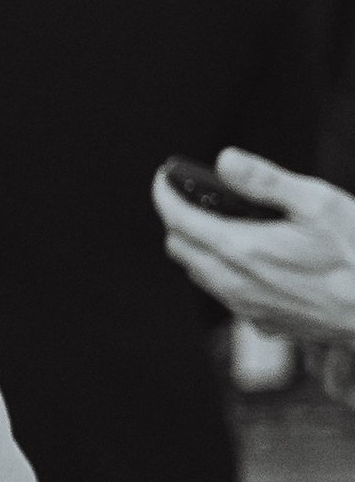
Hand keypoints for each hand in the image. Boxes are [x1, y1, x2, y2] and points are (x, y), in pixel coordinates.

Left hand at [154, 149, 354, 345]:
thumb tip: (225, 160)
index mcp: (242, 250)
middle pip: (181, 248)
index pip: (179, 220)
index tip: (165, 177)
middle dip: (179, 218)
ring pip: (200, 273)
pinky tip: (251, 254)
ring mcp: (247, 307)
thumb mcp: (317, 203)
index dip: (166, 194)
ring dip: (199, 245)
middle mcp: (235, 284)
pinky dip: (221, 268)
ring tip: (221, 219)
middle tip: (194, 194)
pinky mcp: (263, 321)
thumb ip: (265, 181)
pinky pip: (224, 292)